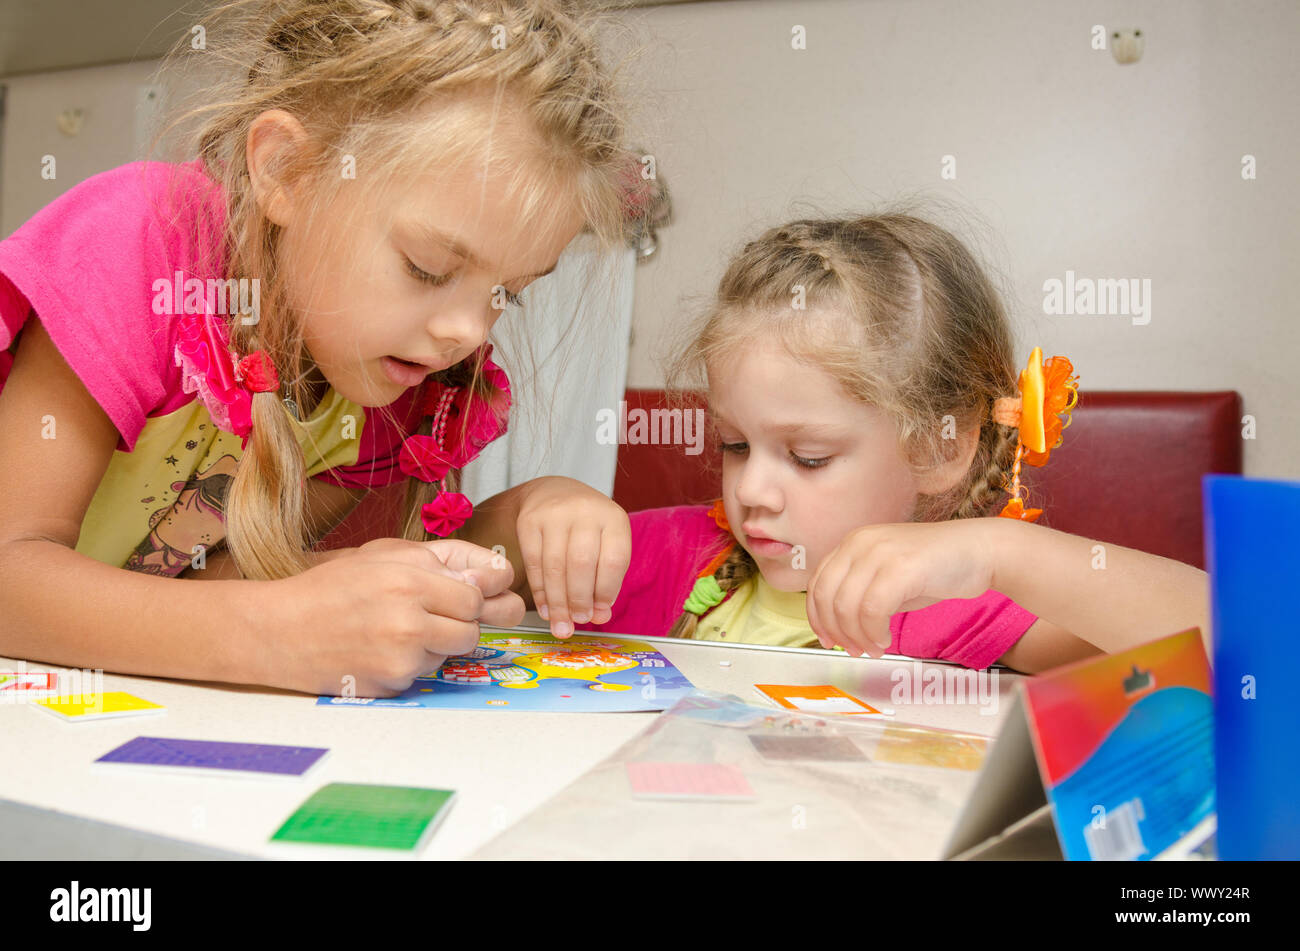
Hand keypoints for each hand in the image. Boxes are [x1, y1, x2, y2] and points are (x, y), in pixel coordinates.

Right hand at [258, 537, 523, 696]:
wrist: (280, 631)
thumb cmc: (333, 587)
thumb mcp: (386, 554)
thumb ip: (442, 560)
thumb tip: (490, 576)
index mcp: (410, 582)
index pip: (476, 597)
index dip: (469, 595)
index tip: (457, 594)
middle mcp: (409, 623)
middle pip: (472, 631)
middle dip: (458, 622)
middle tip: (428, 612)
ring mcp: (401, 659)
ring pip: (450, 653)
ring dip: (436, 643)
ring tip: (396, 628)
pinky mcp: (392, 686)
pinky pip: (424, 673)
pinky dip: (412, 663)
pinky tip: (381, 648)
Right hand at [515, 476, 630, 637]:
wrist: (554, 493)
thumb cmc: (587, 527)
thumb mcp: (607, 546)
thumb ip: (607, 581)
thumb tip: (600, 617)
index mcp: (613, 518)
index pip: (613, 560)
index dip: (606, 592)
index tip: (600, 612)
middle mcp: (585, 511)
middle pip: (581, 564)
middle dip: (579, 599)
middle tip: (578, 620)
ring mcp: (554, 514)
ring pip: (555, 566)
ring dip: (558, 601)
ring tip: (561, 623)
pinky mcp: (529, 520)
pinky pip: (534, 562)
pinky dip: (540, 590)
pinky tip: (545, 607)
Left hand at [806, 519, 1002, 657]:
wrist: (980, 552)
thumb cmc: (936, 568)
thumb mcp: (888, 575)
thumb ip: (860, 592)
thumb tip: (837, 626)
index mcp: (854, 543)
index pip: (818, 583)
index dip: (817, 617)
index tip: (827, 640)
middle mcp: (861, 543)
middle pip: (827, 597)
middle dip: (836, 631)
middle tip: (852, 651)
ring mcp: (880, 552)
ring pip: (847, 606)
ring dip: (857, 637)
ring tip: (873, 649)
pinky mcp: (901, 568)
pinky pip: (872, 610)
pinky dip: (874, 633)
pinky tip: (886, 641)